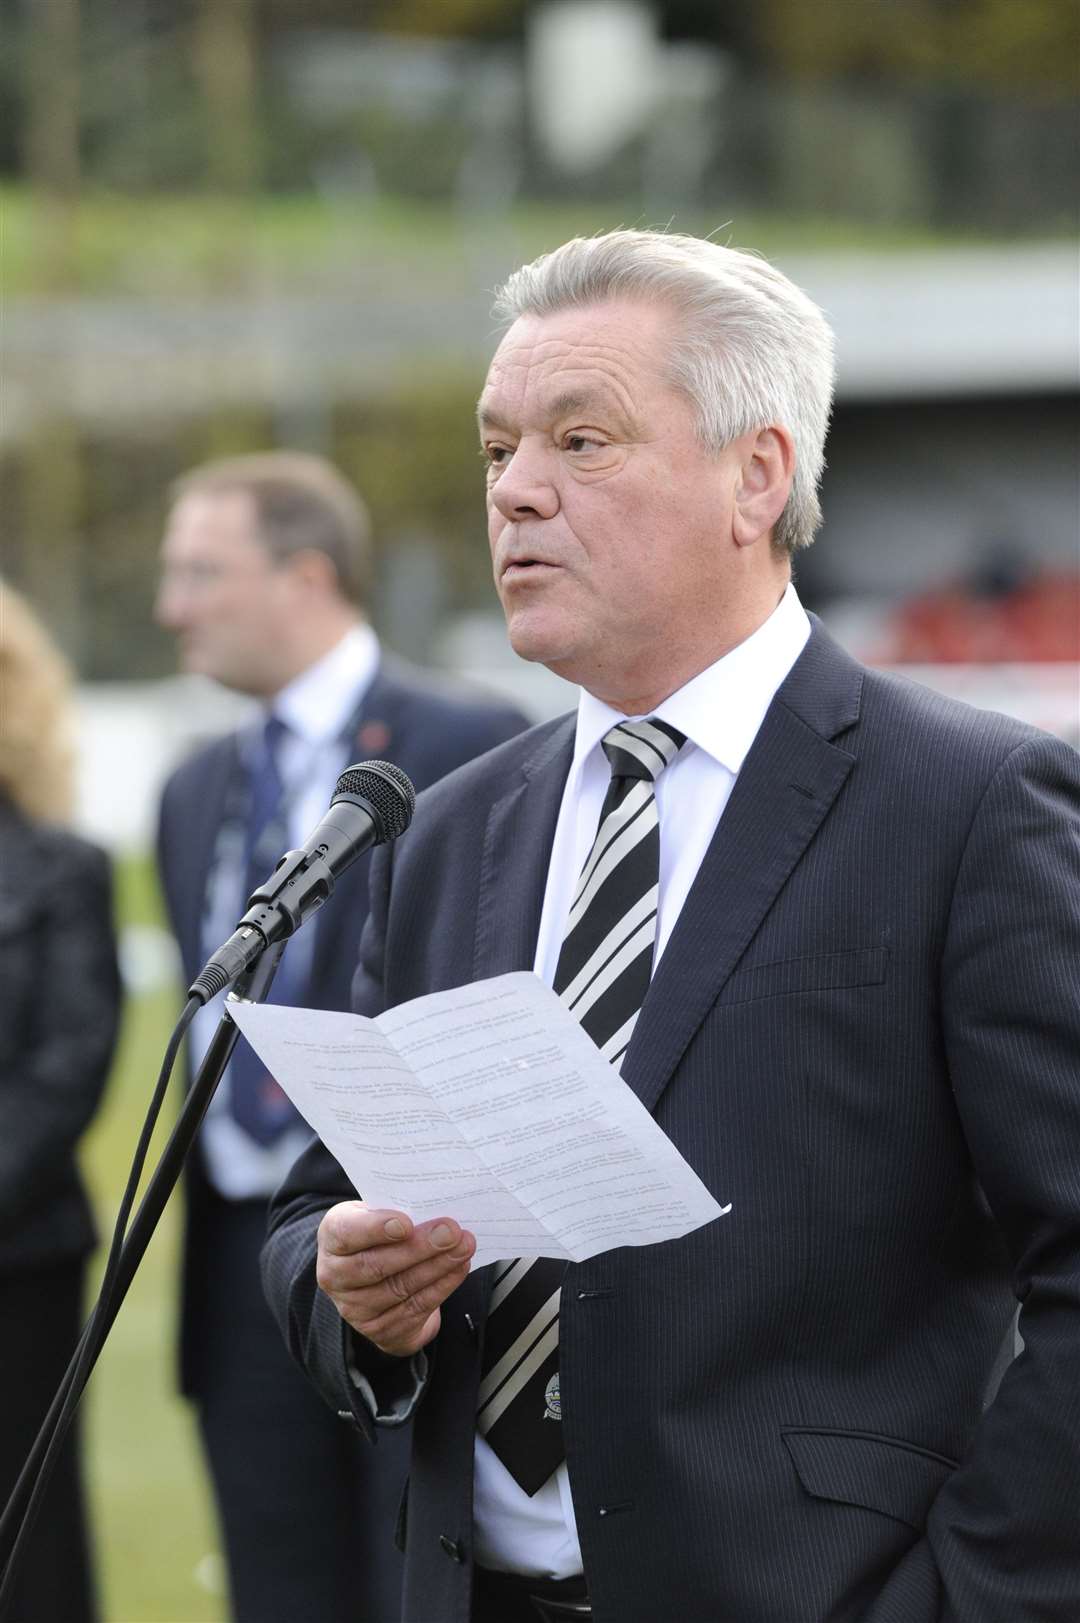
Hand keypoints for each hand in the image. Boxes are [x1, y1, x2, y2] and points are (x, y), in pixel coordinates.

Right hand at [316, 1202, 475, 1357]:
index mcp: (332, 1237)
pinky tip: (459, 1268)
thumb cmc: (378, 1234)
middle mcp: (335, 1276)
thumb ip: (394, 1208)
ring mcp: (355, 1308)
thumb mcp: (375, 1213)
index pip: (346, 1233)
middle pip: (377, 1265)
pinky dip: (442, 1286)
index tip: (406, 1223)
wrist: (371, 1278)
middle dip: (419, 1248)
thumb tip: (432, 1205)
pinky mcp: (380, 1330)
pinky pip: (415, 1309)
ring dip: (438, 1267)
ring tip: (463, 1247)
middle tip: (450, 1231)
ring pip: (400, 1288)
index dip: (375, 1228)